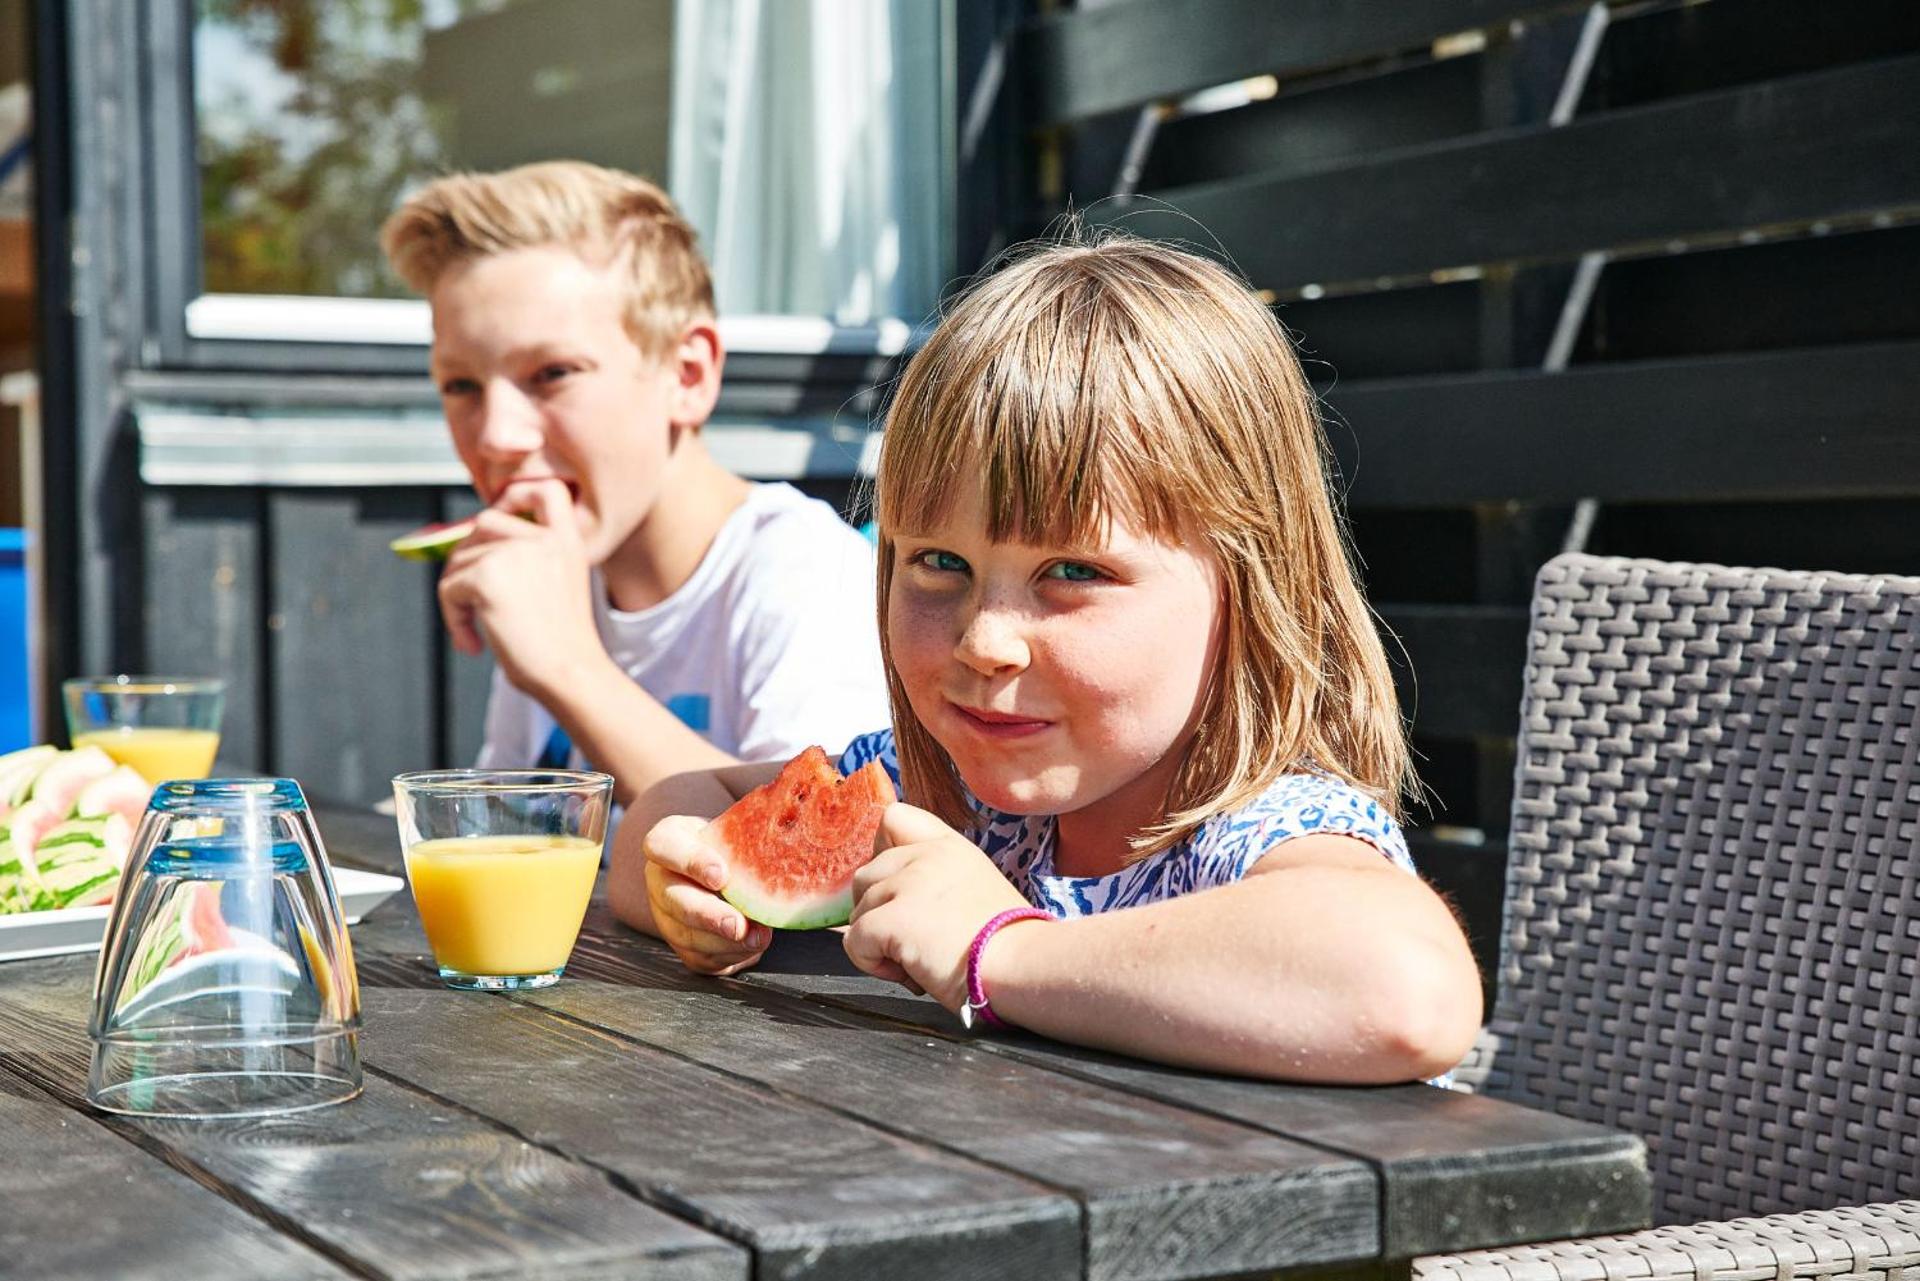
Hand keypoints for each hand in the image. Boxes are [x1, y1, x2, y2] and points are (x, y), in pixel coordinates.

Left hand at [437, 479, 605, 695]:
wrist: (570, 674)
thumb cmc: (563, 651)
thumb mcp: (557, 592)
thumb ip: (527, 564)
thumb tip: (466, 550)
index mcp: (567, 543)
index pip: (548, 490)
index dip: (518, 494)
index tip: (504, 518)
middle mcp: (544, 540)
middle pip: (483, 523)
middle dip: (468, 559)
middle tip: (472, 603)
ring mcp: (516, 553)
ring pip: (459, 558)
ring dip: (457, 597)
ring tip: (477, 633)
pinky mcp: (487, 575)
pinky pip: (448, 588)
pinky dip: (453, 619)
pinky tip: (474, 646)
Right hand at [642, 815, 771, 974]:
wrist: (721, 868)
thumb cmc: (728, 844)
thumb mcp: (733, 827)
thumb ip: (750, 828)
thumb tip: (788, 823)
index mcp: (666, 842)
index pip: (663, 846)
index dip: (691, 862)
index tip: (722, 875)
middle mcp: (659, 880)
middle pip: (675, 901)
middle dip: (709, 916)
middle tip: (738, 925)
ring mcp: (666, 915)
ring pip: (687, 935)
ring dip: (724, 943)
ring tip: (758, 939)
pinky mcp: (682, 943)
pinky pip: (701, 957)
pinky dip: (729, 956)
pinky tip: (753, 947)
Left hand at [844, 804, 1029, 1008]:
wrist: (1022, 966)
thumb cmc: (1008, 945)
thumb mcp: (978, 888)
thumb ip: (939, 882)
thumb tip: (904, 904)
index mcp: (949, 847)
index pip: (894, 817)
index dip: (881, 852)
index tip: (899, 889)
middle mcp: (925, 856)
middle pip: (865, 873)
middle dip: (877, 910)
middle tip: (911, 939)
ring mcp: (907, 884)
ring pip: (857, 910)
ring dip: (877, 941)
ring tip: (916, 960)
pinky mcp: (893, 918)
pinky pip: (854, 941)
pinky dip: (871, 963)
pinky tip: (908, 973)